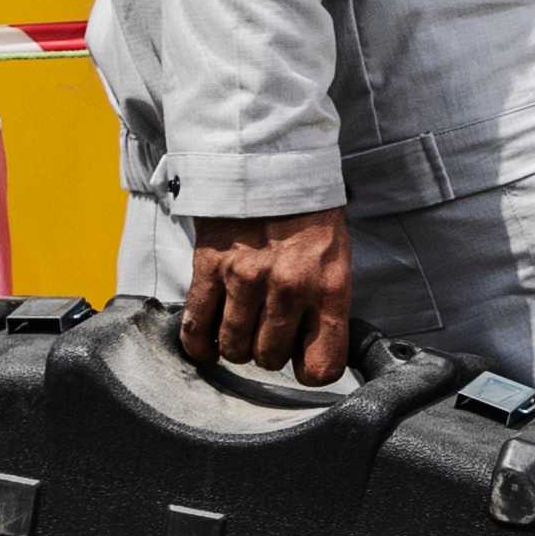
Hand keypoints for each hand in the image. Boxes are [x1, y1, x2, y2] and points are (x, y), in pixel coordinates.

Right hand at [179, 208, 350, 383]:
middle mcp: (288, 287)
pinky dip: (200, 343)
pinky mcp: (210, 269)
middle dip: (269, 351)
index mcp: (328, 287)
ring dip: (236, 344)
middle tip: (269, 329)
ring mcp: (245, 279)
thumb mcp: (337, 259)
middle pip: (270, 359)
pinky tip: (208, 340)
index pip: (322, 365)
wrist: (271, 165)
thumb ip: (326, 307)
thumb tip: (312, 354)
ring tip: (243, 325)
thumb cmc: (308, 216)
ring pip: (234, 348)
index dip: (311, 370)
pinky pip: (197, 328)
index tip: (304, 361)